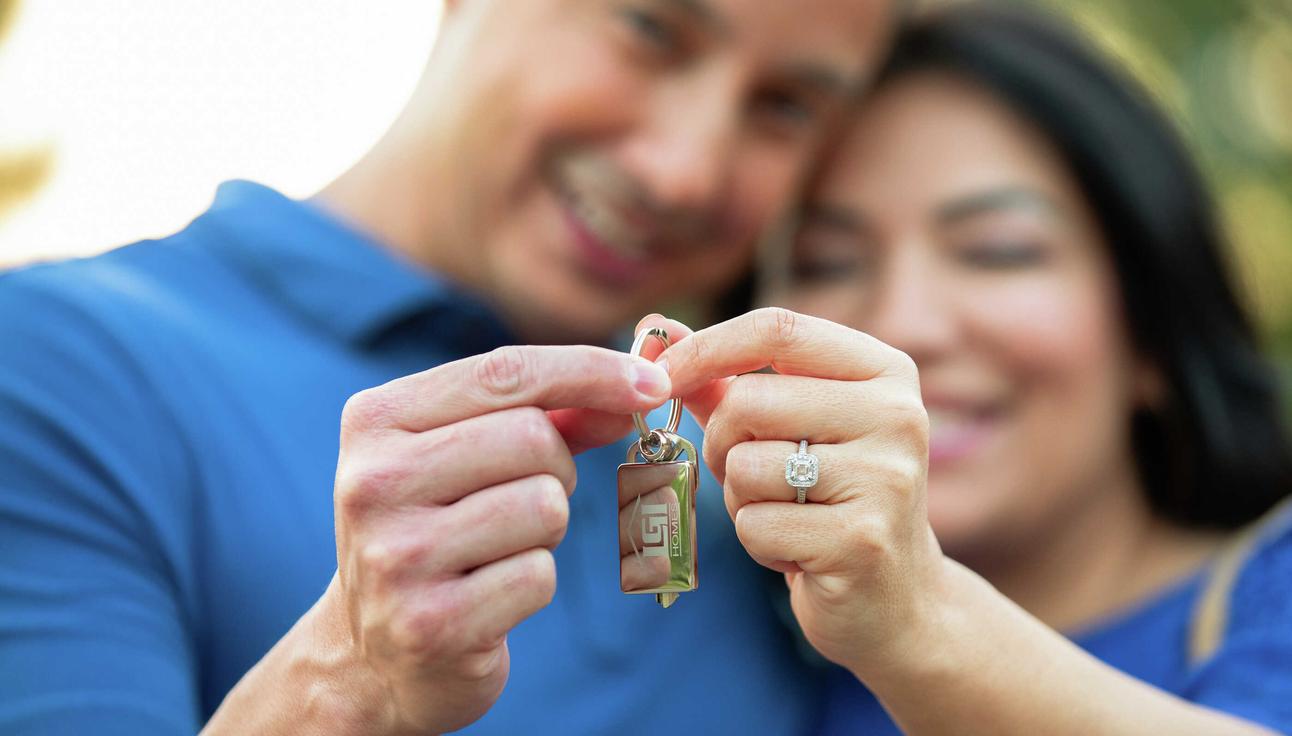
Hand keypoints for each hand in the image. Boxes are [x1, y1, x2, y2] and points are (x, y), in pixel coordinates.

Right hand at [320, 345, 670, 733]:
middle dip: (558, 468)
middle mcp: (374, 482)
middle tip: (527, 500)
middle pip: (532, 437)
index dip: (590, 370)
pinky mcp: (431, 623)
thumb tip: (639, 385)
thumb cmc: (439, 532)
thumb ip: (548, 414)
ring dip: (547, 529)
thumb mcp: (469, 457)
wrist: (377, 655)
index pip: (504, 371)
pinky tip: (490, 596)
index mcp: (375, 420)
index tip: (653, 383)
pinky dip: (534, 581)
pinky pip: (538, 575)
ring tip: (499, 549)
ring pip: (544, 505)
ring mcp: (396, 556)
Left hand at [643, 309, 942, 676]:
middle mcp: (897, 415)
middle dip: (721, 443)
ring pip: (746, 465)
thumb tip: (654, 331)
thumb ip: (727, 382)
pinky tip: (799, 552)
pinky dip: (757, 543)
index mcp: (884, 371)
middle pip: (749, 401)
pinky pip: (756, 524)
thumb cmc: (828, 501)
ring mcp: (885, 478)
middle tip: (748, 476)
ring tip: (786, 516)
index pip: (776, 330)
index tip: (661, 374)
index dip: (705, 348)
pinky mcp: (862, 541)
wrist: (896, 600)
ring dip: (742, 499)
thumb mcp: (788, 430)